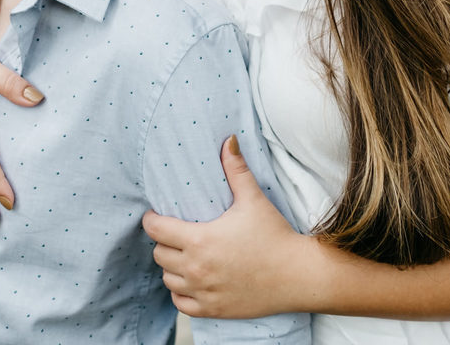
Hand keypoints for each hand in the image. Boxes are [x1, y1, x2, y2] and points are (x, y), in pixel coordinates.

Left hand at [142, 136, 312, 318]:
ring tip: (185, 255)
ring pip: (167, 279)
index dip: (152, 220)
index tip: (157, 215)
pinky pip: (180, 303)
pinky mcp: (212, 309)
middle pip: (159, 254)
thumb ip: (236, 169)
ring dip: (172, 267)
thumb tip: (228, 140)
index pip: (156, 230)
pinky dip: (181, 291)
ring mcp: (202, 292)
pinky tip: (192, 280)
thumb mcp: (253, 199)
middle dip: (164, 241)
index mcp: (200, 240)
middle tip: (177, 233)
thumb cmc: (275, 236)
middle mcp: (196, 268)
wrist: (297, 275)